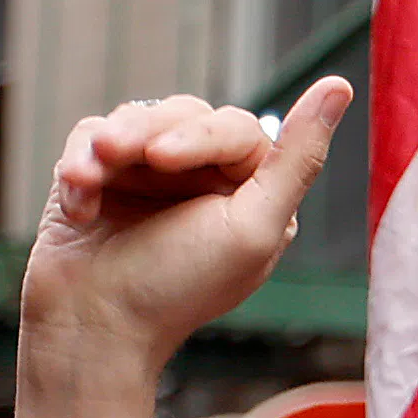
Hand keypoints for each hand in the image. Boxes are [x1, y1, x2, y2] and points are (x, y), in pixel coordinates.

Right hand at [9, 81, 351, 417]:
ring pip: (133, 119)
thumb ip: (299, 158)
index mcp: (249, 190)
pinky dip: (80, 165)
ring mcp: (147, 175)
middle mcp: (201, 177)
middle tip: (111, 155)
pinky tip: (79, 207)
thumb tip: (339, 87)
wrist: (91, 330)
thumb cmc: (175, 291)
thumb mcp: (253, 229)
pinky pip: (91, 137)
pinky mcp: (99, 177)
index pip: (233, 127)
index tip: (161, 158)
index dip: (197, 136)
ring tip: (85, 183)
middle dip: (142, 134)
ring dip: (105, 148)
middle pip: (180, 114)